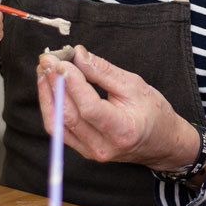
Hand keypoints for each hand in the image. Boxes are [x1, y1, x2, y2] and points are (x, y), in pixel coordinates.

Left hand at [36, 44, 197, 169]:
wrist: (161, 142)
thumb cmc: (153, 112)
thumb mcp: (134, 85)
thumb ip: (103, 71)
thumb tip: (78, 54)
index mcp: (122, 130)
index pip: (89, 108)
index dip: (72, 83)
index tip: (61, 62)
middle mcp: (103, 146)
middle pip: (68, 115)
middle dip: (54, 84)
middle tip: (47, 60)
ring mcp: (91, 152)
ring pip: (57, 124)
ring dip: (47, 94)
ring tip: (44, 70)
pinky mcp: (83, 150)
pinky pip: (58, 129)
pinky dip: (51, 106)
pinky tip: (49, 87)